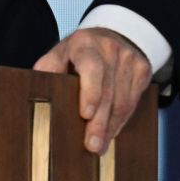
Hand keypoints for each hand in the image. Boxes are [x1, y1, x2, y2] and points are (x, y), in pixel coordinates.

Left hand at [33, 27, 150, 154]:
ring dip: (111, 127)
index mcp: (85, 43)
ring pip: (123, 101)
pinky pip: (133, 102)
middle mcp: (110, 49)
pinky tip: (111, 133)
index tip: (85, 114)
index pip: (91, 68)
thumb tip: (36, 91)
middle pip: (108, 91)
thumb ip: (48, 69)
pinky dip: (121, 121)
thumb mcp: (60, 52)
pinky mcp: (143, 70)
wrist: (113, 35)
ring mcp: (129, 59)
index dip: (90, 92)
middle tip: (91, 145)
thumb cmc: (79, 51)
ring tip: (99, 145)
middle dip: (99, 122)